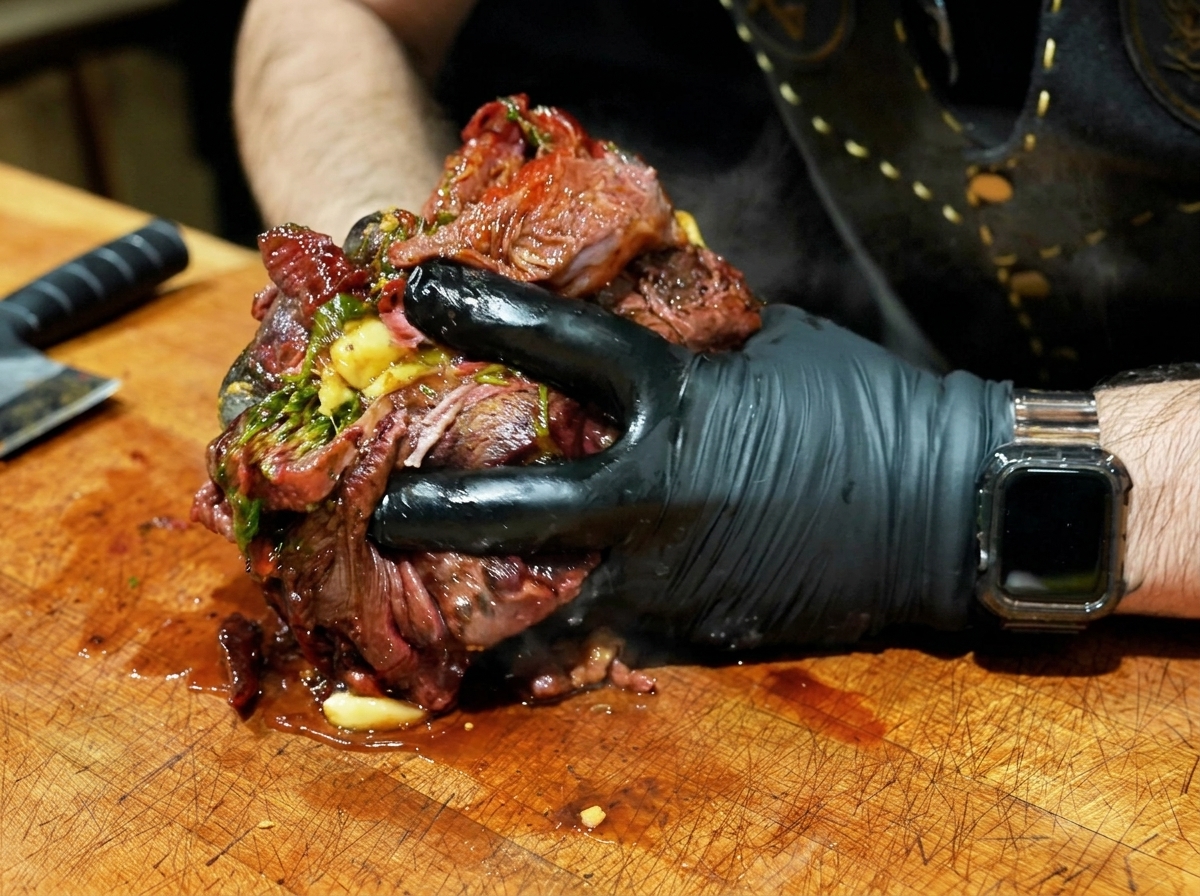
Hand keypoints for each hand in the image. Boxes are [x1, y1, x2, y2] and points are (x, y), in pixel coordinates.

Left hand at [371, 264, 1013, 647]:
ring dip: (474, 602)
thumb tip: (625, 318)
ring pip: (542, 604)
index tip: (415, 292)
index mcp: (676, 404)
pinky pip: (602, 637)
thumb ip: (683, 339)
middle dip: (432, 511)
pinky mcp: (692, 630)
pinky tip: (514, 637)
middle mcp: (654, 496)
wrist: (941, 510)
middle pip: (511, 510)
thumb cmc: (859, 406)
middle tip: (380, 508)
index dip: (479, 313)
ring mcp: (668, 577)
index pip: (556, 346)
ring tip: (417, 601)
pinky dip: (557, 635)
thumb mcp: (766, 347)